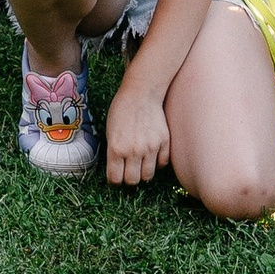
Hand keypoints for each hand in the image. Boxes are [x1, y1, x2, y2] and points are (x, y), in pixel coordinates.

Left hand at [104, 64, 172, 187]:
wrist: (141, 93)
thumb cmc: (122, 110)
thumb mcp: (110, 132)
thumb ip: (114, 152)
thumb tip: (118, 171)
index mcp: (116, 148)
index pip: (115, 178)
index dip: (114, 180)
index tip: (115, 177)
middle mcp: (134, 150)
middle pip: (133, 181)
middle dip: (128, 179)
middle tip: (128, 172)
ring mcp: (151, 147)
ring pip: (148, 175)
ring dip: (143, 173)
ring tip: (140, 166)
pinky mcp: (164, 142)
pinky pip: (162, 164)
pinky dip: (157, 163)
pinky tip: (152, 156)